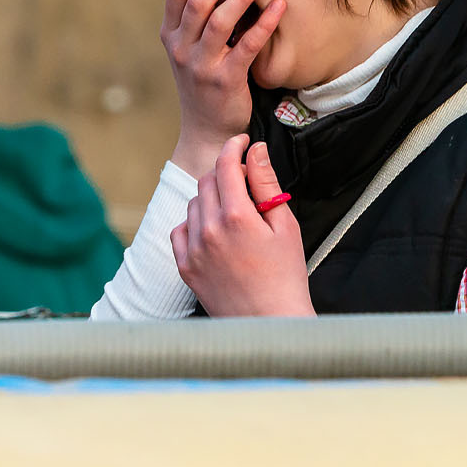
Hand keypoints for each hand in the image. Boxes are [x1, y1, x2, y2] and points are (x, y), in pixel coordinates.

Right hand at [163, 0, 283, 175]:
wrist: (206, 130)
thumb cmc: (204, 80)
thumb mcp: (190, 48)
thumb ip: (196, 18)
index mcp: (171, 35)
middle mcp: (181, 48)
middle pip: (198, 1)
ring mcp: (201, 66)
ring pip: (219, 21)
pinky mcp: (225, 81)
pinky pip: (247, 47)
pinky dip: (264, 24)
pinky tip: (280, 7)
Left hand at [171, 136, 311, 316]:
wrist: (270, 323)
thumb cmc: (286, 277)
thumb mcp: (285, 226)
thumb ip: (267, 184)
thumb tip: (255, 151)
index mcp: (237, 217)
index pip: (226, 165)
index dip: (234, 147)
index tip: (242, 142)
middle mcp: (209, 230)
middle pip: (207, 181)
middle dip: (224, 172)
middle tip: (244, 180)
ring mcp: (193, 249)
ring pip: (193, 204)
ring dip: (210, 197)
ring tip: (234, 211)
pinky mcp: (185, 267)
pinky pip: (179, 230)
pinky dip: (193, 223)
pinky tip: (213, 230)